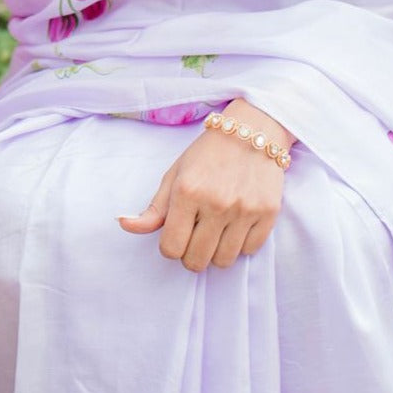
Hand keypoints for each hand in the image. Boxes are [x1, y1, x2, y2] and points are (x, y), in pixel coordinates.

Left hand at [118, 101, 291, 269]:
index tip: (177, 234)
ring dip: (216, 252)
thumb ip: (153, 208)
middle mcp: (216, 203)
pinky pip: (249, 251)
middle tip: (195, 236)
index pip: (171, 248)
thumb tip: (124, 224)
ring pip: (224, 261)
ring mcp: (244, 210)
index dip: (170, 247)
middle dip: (191, 254)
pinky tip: (236, 225)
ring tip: (216, 232)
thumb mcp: (174, 176)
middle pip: (196, 261)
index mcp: (187, 192)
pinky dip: (240, 244)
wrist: (252, 131)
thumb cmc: (207, 155)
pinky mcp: (268, 213)